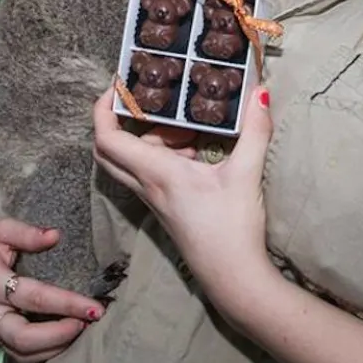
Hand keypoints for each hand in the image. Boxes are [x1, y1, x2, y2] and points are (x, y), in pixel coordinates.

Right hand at [0, 218, 101, 362]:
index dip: (66, 303)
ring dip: (56, 347)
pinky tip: (68, 338)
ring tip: (83, 328)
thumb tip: (55, 235)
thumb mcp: (1, 229)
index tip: (94, 306)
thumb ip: (26, 232)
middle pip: (22, 337)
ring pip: (21, 352)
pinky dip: (46, 352)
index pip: (32, 297)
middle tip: (88, 321)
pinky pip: (21, 355)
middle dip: (59, 335)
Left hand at [92, 85, 274, 301]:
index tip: (117, 85)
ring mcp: (154, 199)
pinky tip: (196, 151)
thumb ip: (254, 131)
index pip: (107, 138)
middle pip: (109, 149)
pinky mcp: (165, 208)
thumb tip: (260, 93)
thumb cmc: (233, 229)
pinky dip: (163, 154)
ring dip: (149, 137)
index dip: (103, 108)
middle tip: (145, 100)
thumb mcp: (246, 174)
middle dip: (119, 120)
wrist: (233, 277)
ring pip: (131, 161)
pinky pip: (149, 173)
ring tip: (185, 126)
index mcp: (156, 173)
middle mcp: (147, 186)